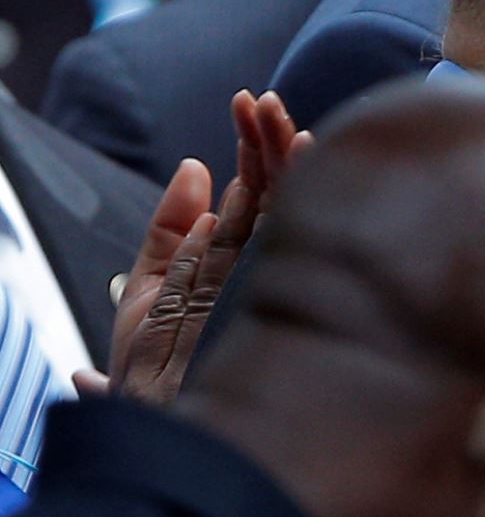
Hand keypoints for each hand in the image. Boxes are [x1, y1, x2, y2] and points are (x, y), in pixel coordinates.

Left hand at [75, 91, 307, 403]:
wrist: (162, 418)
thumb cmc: (157, 373)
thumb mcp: (147, 289)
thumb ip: (167, 229)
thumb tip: (193, 167)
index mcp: (237, 259)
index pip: (256, 190)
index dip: (252, 145)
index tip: (245, 104)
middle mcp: (264, 259)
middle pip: (279, 185)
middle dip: (269, 136)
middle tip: (259, 98)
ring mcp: (277, 267)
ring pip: (294, 197)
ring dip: (283, 146)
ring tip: (269, 107)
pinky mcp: (285, 277)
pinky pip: (302, 223)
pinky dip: (304, 180)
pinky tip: (300, 143)